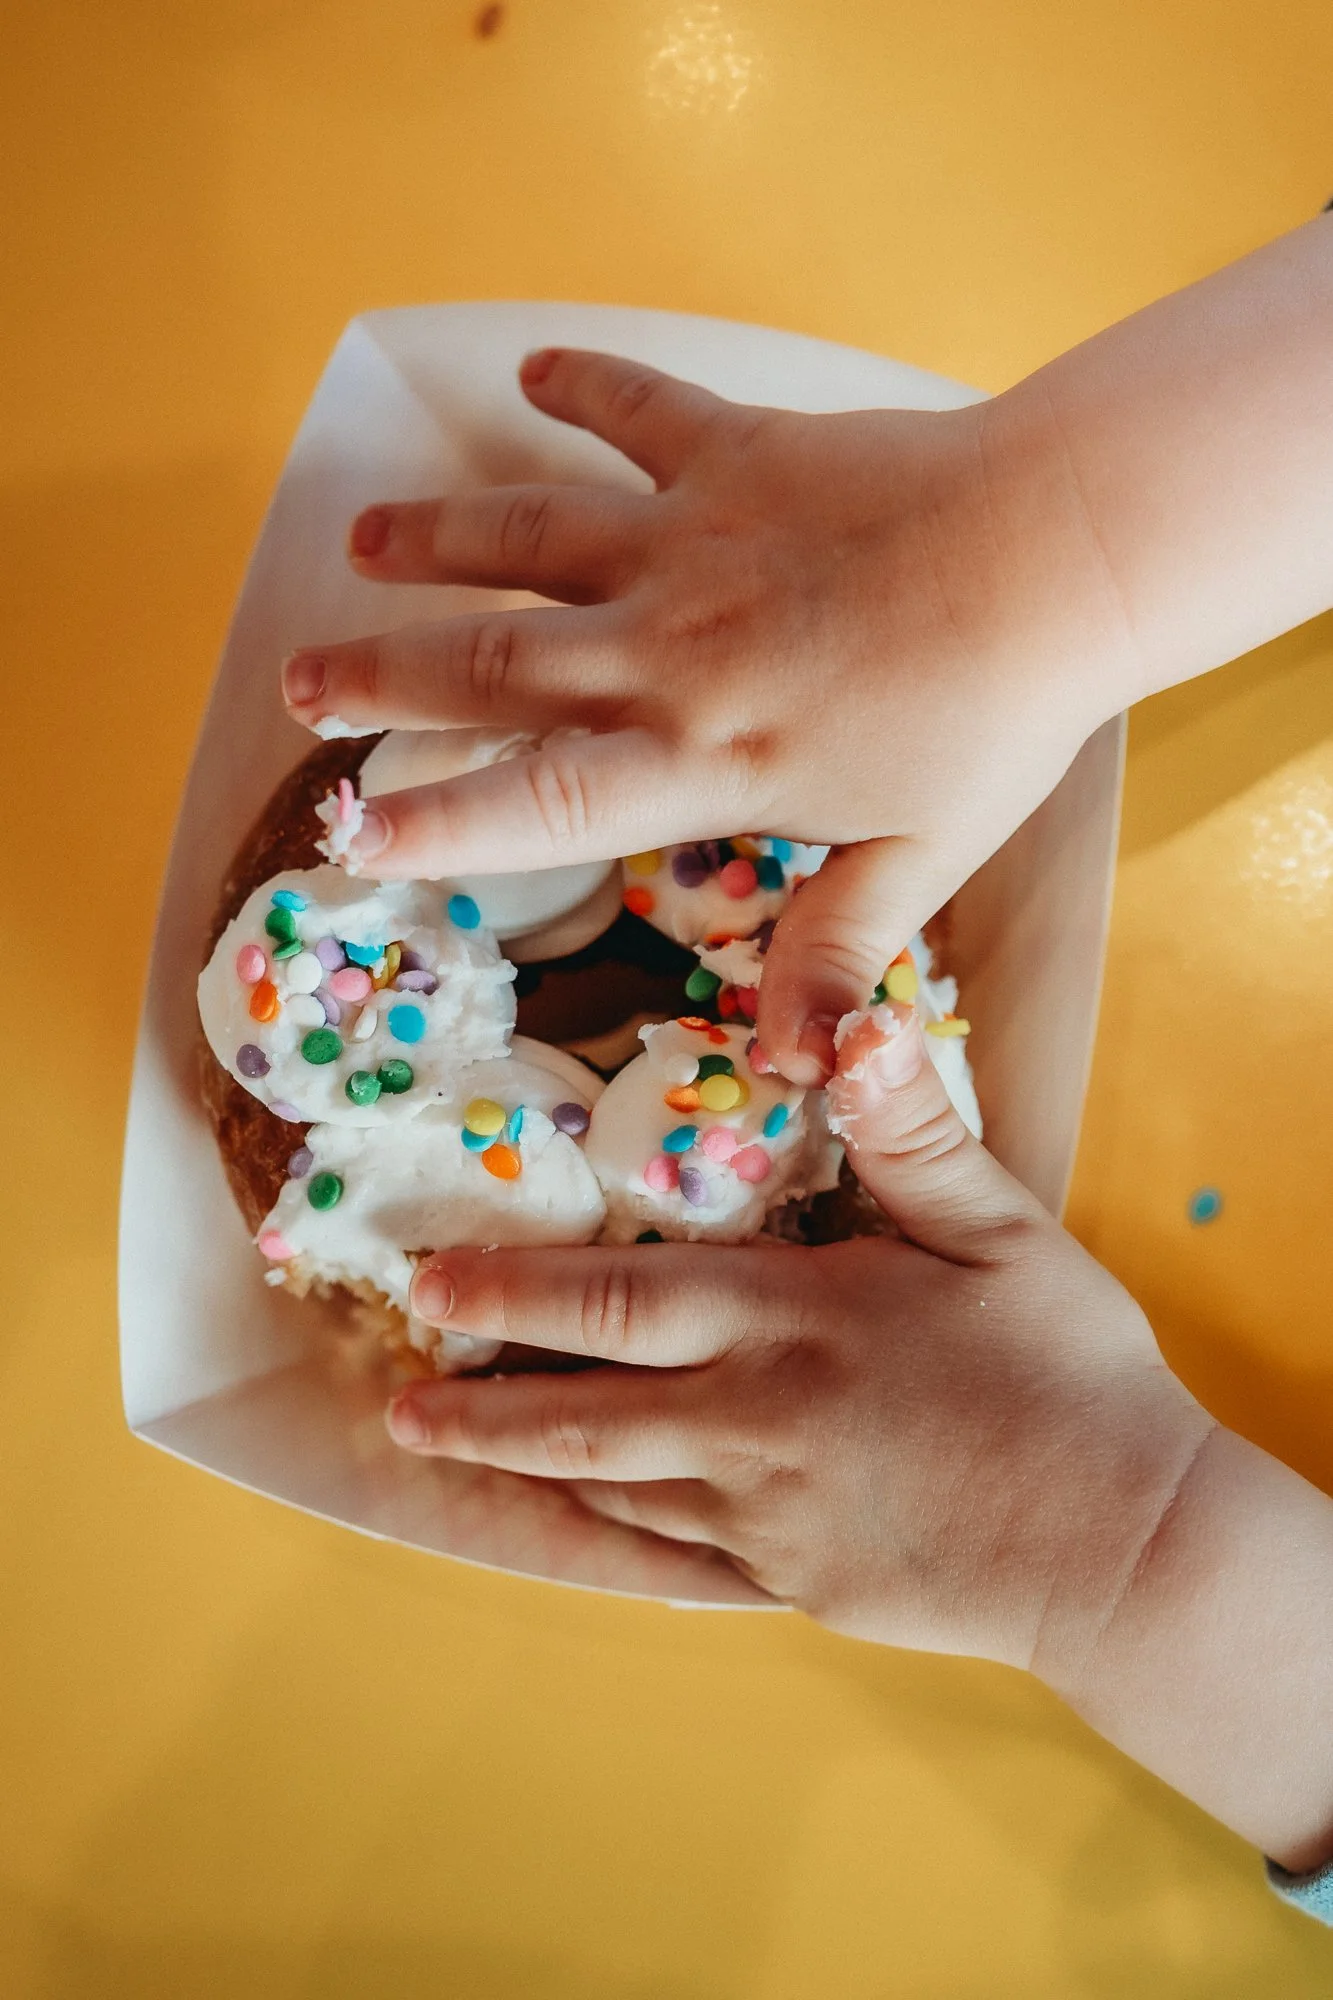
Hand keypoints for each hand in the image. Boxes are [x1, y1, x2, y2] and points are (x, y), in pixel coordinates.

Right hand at [282, 349, 1127, 1080]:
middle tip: (298, 682)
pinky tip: (533, 373)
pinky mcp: (734, 452)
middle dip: (380, 677)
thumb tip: (798, 1072)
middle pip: (490, 665)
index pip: (538, 804)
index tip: (350, 833)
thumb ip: (837, 953)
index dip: (436, 822)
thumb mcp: (922, 857)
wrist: (1059, 551)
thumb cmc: (995, 715)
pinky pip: (637, 414)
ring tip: (362, 540)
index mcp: (704, 758)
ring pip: (527, 535)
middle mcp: (666, 651)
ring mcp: (690, 540)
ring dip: (435, 538)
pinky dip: (581, 389)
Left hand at [386, 1007, 1332, 1870]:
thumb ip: (914, 1134)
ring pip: (611, 1486)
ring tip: (445, 1449)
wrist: (1124, 1548)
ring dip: (520, 1464)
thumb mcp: (1002, 1234)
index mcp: (792, 1319)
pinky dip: (603, 1535)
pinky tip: (568, 1525)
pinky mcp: (792, 1582)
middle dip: (482, 1395)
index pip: (618, 1302)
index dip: (512, 1293)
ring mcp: (765, 1514)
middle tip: (400, 1393)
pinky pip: (670, 1556)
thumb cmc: (1069, 1376)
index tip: (429, 1288)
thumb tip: (858, 1023)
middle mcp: (753, 1418)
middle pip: (585, 1408)